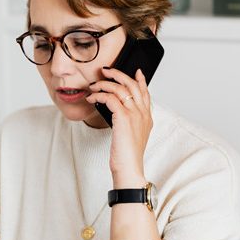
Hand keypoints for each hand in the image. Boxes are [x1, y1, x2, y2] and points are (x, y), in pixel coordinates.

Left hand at [86, 67, 152, 187]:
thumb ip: (130, 121)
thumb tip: (116, 110)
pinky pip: (110, 98)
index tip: (137, 71)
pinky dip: (99, 95)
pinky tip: (92, 98)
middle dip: (118, 74)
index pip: (145, 92)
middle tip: (107, 71)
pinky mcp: (123, 118)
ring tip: (94, 85)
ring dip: (104, 84)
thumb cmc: (127, 155)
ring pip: (120, 88)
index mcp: (147, 117)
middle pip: (132, 85)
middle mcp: (143, 113)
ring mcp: (135, 114)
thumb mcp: (132, 135)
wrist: (129, 168)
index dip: (141, 80)